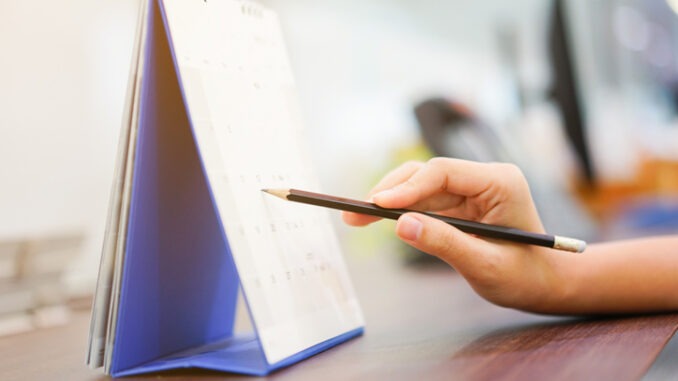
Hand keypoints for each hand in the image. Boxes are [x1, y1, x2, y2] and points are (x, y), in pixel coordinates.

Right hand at [343, 158, 566, 312]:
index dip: (406, 187)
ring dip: (389, 201)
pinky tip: (377, 219)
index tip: (376, 205)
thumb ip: (444, 243)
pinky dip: (400, 211)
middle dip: (389, 193)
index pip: (443, 173)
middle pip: (426, 174)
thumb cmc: (524, 276)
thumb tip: (400, 224)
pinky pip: (424, 201)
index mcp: (499, 182)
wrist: (543, 284)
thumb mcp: (484, 264)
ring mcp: (471, 189)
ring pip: (420, 186)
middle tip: (354, 214)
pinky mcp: (460, 203)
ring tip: (356, 218)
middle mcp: (484, 178)